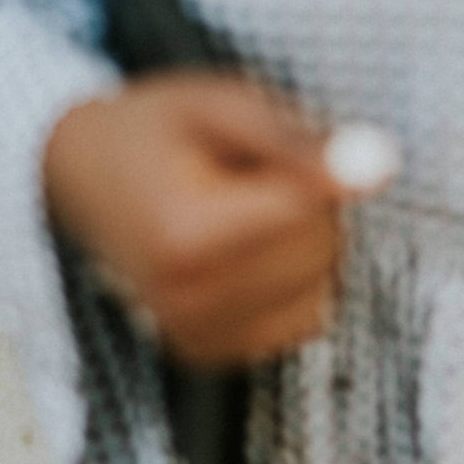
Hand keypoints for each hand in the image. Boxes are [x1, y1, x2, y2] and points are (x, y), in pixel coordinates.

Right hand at [43, 73, 395, 366]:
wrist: (84, 173)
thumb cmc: (156, 132)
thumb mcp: (222, 108)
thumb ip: (299, 141)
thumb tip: (380, 165)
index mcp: (185, 239)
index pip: (311, 212)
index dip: (304, 167)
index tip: (257, 151)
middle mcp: (187, 302)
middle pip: (320, 254)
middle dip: (306, 209)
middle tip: (242, 180)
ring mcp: (196, 336)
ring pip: (320, 291)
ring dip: (302, 248)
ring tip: (238, 215)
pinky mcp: (209, 354)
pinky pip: (304, 320)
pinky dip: (291, 285)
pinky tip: (242, 255)